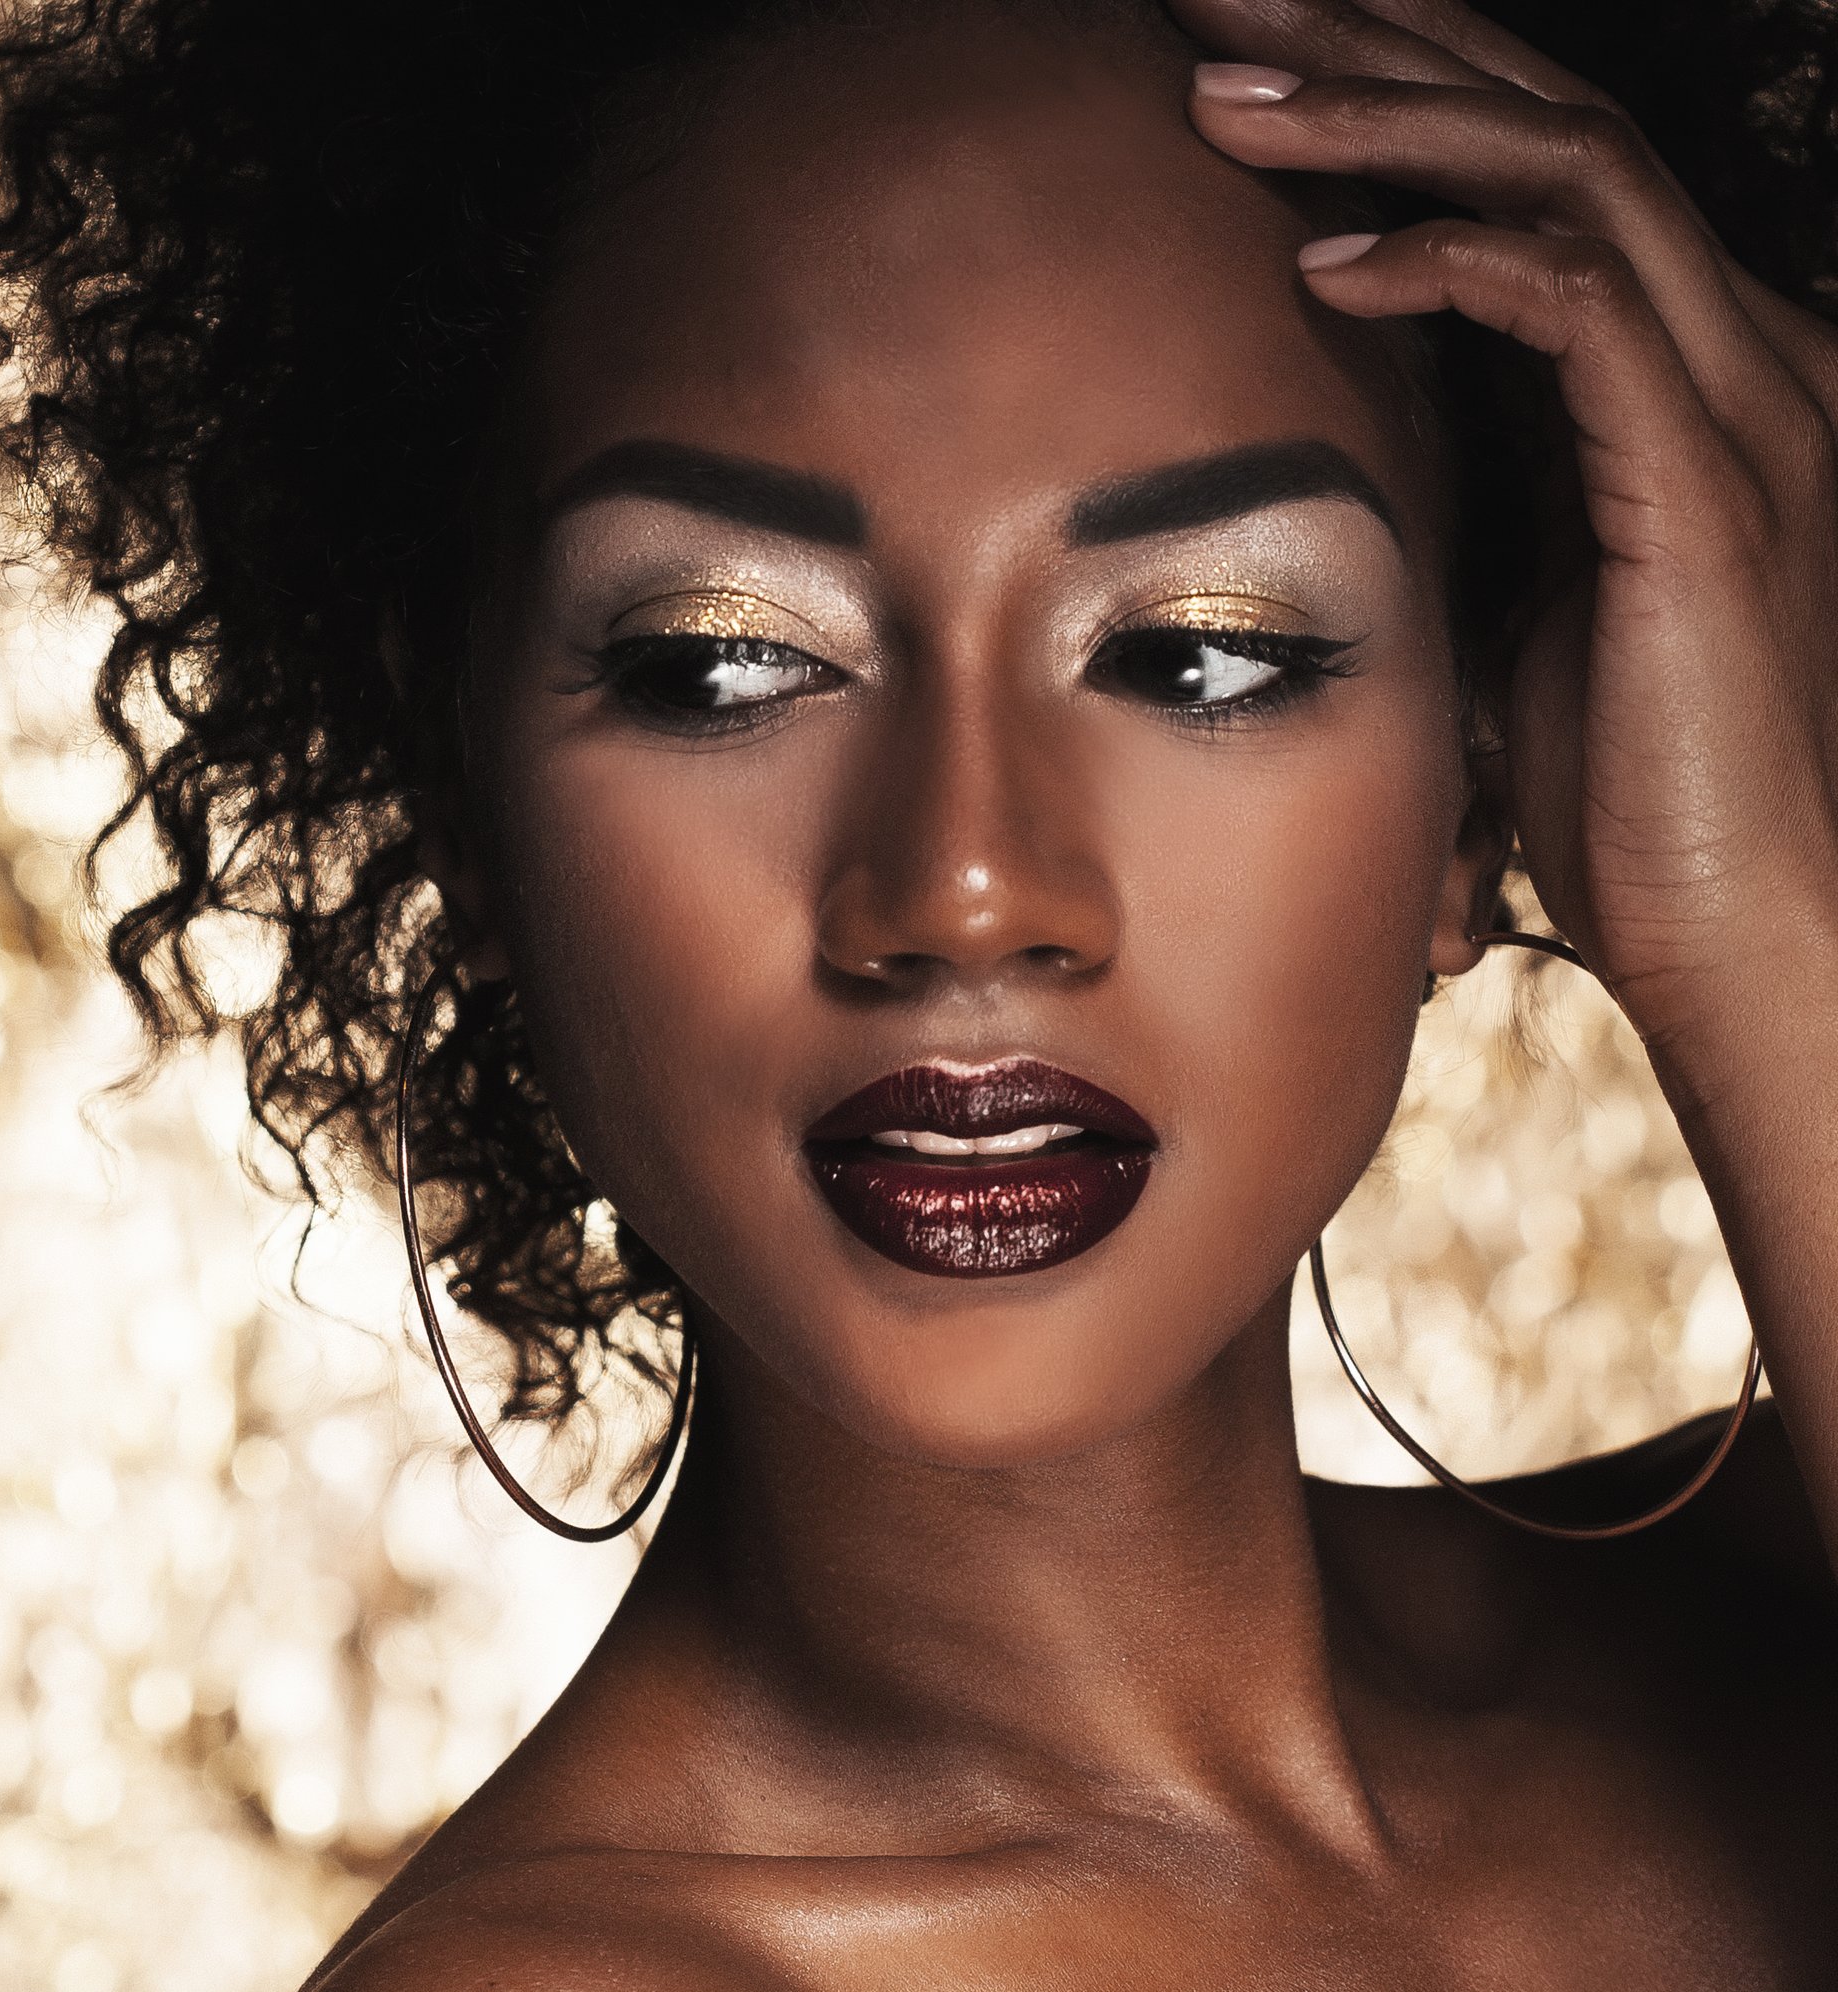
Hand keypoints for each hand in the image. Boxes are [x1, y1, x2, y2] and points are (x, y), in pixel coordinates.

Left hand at [1171, 0, 1837, 1044]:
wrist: (1749, 924)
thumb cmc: (1626, 792)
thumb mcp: (1521, 601)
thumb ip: (1466, 492)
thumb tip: (1330, 441)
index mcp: (1678, 364)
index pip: (1529, 162)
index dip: (1387, 82)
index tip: (1227, 50)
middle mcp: (1728, 340)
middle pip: (1543, 113)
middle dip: (1371, 35)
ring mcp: (1737, 397)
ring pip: (1561, 168)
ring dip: (1383, 115)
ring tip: (1221, 89)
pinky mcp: (1704, 482)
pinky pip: (1573, 307)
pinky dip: (1446, 261)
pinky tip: (1319, 262)